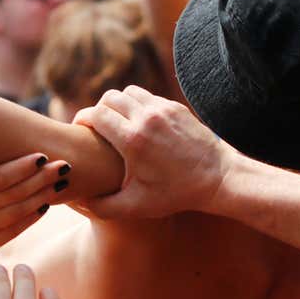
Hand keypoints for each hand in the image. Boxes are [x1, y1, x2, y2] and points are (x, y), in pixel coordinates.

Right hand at [0, 152, 68, 271]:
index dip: (22, 166)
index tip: (42, 155)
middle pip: (14, 192)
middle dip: (42, 178)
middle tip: (65, 166)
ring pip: (18, 211)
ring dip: (42, 196)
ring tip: (61, 183)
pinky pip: (13, 231)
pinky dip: (30, 218)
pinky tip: (45, 206)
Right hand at [72, 87, 231, 219]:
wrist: (219, 178)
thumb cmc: (176, 194)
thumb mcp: (137, 206)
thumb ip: (103, 207)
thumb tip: (81, 199)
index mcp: (133, 140)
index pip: (96, 114)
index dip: (83, 119)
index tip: (81, 130)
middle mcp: (147, 119)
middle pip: (109, 97)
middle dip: (99, 109)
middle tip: (97, 126)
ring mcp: (163, 109)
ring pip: (129, 92)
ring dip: (119, 104)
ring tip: (118, 122)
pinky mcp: (176, 107)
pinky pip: (148, 96)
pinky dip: (138, 105)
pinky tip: (140, 123)